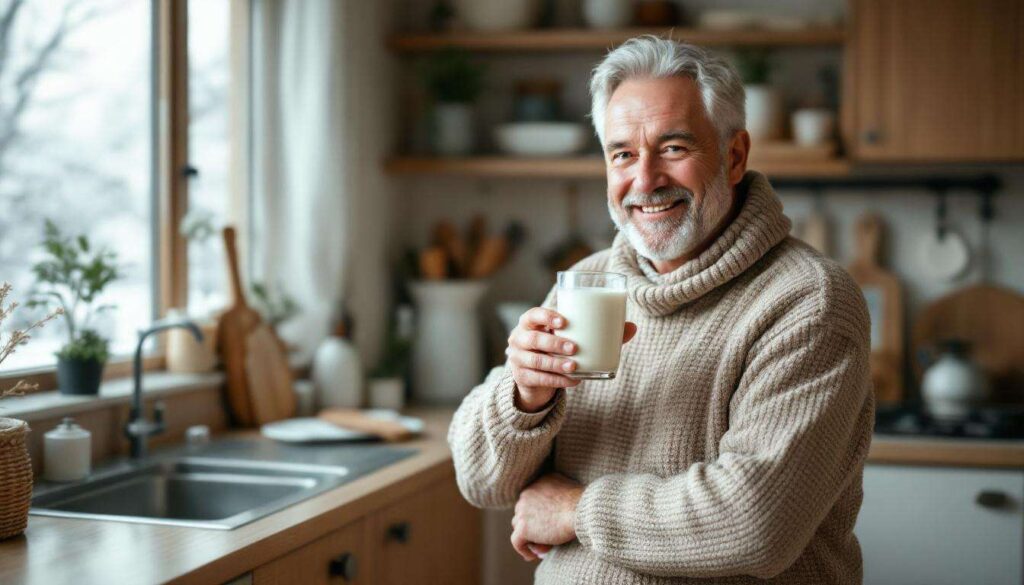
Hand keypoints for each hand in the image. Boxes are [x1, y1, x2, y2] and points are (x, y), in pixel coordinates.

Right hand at [507, 307, 637, 412]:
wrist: (535, 374)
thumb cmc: (556, 347)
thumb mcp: (570, 337)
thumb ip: (597, 332)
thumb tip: (632, 328)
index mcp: (530, 323)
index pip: (532, 315)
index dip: (546, 317)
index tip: (564, 322)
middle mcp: (518, 339)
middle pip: (533, 339)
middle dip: (554, 343)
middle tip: (574, 348)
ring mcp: (517, 359)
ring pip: (536, 361)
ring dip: (556, 364)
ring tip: (574, 366)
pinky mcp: (521, 378)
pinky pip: (539, 380)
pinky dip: (558, 381)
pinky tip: (573, 381)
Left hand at [510, 473, 583, 561]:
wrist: (582, 510)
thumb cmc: (583, 503)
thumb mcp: (569, 490)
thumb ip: (557, 497)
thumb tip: (551, 519)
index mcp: (538, 483)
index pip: (531, 501)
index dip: (539, 515)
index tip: (548, 526)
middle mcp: (526, 493)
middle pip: (524, 514)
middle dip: (535, 527)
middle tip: (549, 538)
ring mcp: (522, 510)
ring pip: (520, 527)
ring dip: (531, 538)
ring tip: (546, 548)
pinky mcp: (523, 528)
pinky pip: (517, 542)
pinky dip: (524, 550)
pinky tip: (533, 556)